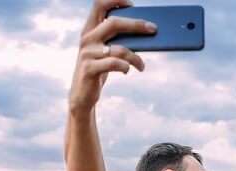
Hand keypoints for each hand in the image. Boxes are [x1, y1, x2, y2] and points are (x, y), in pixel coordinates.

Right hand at [69, 0, 156, 114]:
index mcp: (90, 29)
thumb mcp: (106, 52)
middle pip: (114, 23)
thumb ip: (117, 40)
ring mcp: (87, 53)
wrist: (82, 95)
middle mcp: (87, 38)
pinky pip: (114, 64)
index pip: (99, 4)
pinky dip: (125, 67)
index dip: (115, 0)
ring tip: (142, 66)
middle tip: (153, 29)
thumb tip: (145, 31)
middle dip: (136, 25)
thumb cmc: (99, 70)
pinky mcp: (89, 69)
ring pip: (119, 48)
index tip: (132, 4)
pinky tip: (127, 71)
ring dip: (135, 57)